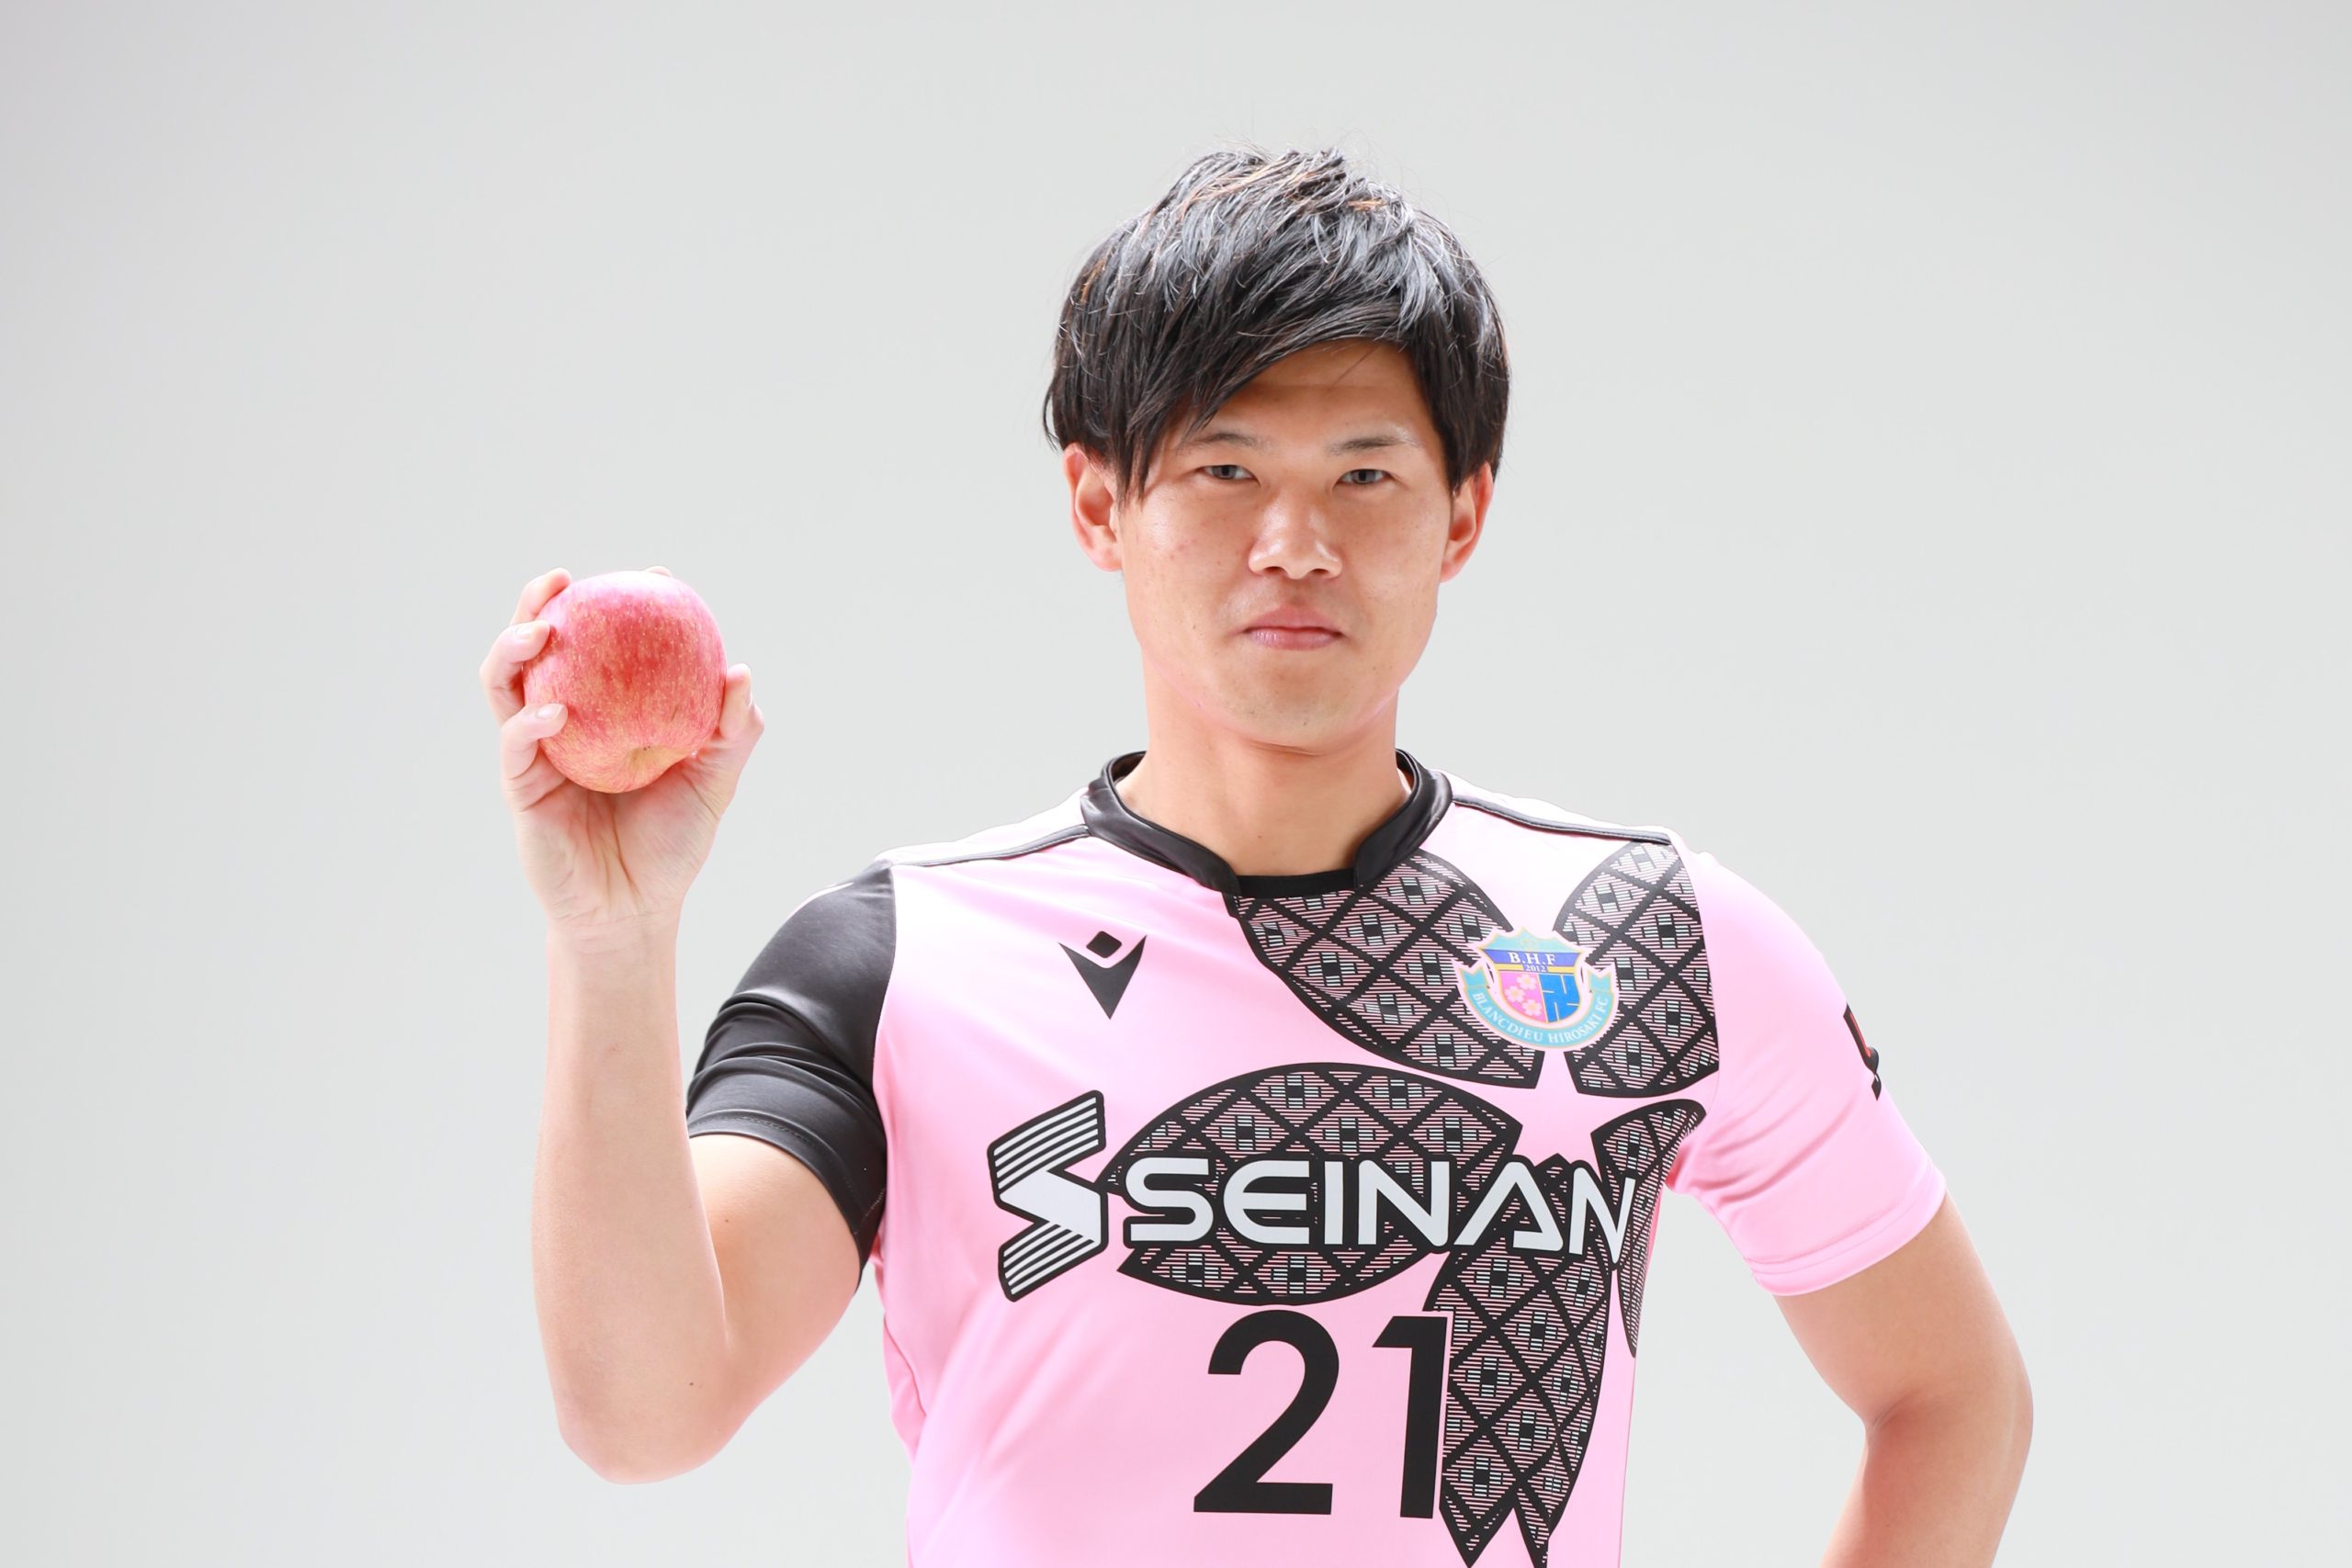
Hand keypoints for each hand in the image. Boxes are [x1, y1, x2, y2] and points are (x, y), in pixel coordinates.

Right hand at [481, 565, 763, 939]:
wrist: (635, 910)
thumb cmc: (671, 844)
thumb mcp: (713, 782)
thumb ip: (732, 731)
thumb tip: (739, 672)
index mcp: (605, 711)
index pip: (606, 645)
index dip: (623, 602)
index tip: (655, 575)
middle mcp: (563, 721)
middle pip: (537, 648)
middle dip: (538, 605)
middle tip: (562, 580)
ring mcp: (535, 751)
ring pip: (506, 683)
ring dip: (515, 648)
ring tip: (541, 629)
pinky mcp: (520, 787)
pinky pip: (515, 744)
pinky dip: (530, 723)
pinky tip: (556, 712)